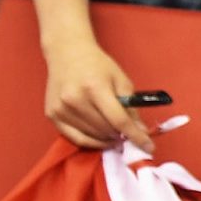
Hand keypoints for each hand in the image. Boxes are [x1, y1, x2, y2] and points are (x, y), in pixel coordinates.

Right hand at [42, 33, 154, 152]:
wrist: (67, 53)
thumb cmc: (98, 65)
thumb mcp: (121, 81)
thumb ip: (131, 107)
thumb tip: (141, 132)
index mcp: (95, 88)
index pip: (119, 120)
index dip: (135, 136)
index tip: (148, 147)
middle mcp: (75, 99)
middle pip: (105, 130)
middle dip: (121, 136)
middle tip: (129, 135)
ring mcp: (61, 108)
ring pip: (92, 136)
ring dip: (107, 139)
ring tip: (116, 134)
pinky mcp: (52, 114)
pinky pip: (75, 138)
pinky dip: (91, 141)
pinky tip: (101, 137)